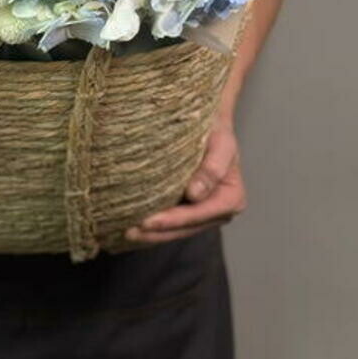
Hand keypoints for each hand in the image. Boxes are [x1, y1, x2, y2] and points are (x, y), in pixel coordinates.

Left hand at [125, 115, 246, 244]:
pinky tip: (134, 227)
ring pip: (176, 230)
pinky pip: (171, 222)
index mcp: (230, 198)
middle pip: (185, 227)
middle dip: (157, 232)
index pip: (198, 214)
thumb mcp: (221, 143)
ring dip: (152, 234)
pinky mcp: (188, 208)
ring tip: (127, 232)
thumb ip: (212, 169)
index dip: (173, 220)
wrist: (209, 124)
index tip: (148, 222)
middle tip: (129, 232)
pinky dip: (154, 227)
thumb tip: (194, 195)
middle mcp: (218, 211)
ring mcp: (203, 213)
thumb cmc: (215, 131)